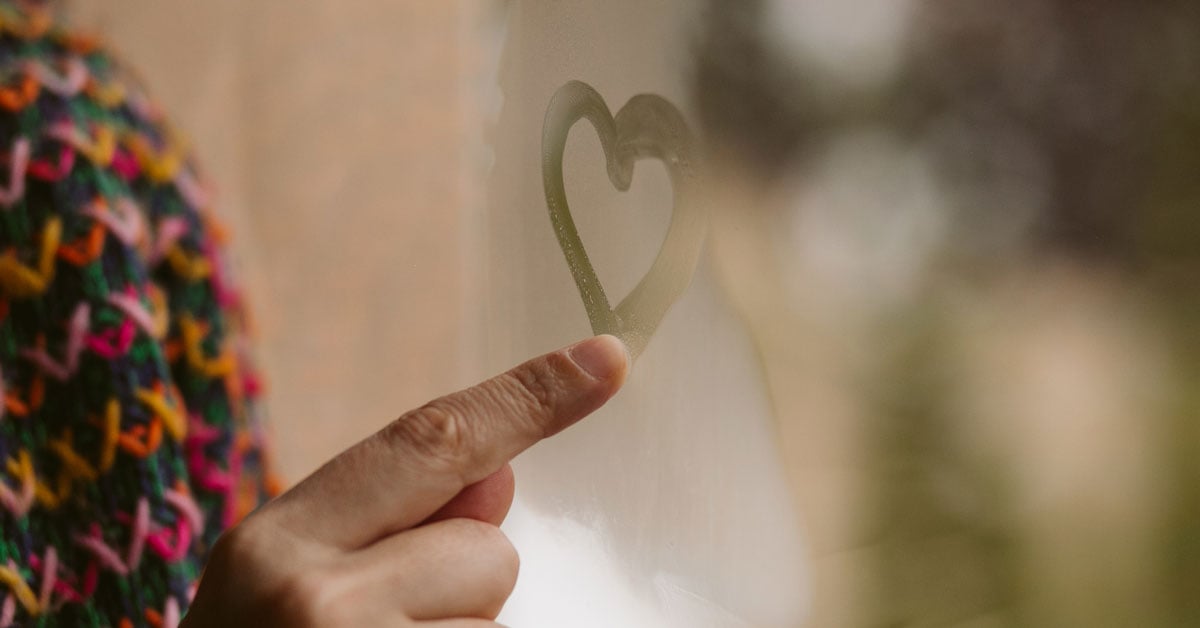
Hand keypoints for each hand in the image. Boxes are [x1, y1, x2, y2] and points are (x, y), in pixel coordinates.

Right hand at [181, 335, 628, 626]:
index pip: (430, 444)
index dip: (527, 398)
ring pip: (496, 624)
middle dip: (459, 585)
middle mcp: (315, 605)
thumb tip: (502, 471)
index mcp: (276, 545)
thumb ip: (391, 520)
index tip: (606, 361)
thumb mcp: (286, 581)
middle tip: (381, 627)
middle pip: (486, 552)